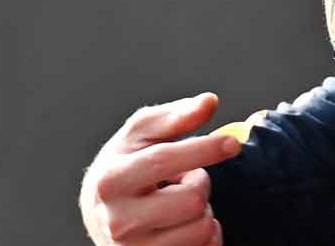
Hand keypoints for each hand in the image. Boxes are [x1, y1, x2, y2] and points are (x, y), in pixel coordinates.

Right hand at [81, 93, 240, 245]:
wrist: (101, 217)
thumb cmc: (125, 168)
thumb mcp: (140, 137)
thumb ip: (174, 117)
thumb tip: (209, 101)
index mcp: (111, 180)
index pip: (163, 161)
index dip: (203, 149)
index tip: (233, 142)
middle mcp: (119, 220)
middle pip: (191, 200)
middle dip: (200, 184)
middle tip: (185, 179)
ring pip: (202, 229)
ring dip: (204, 212)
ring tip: (181, 204)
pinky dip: (207, 235)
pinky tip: (185, 225)